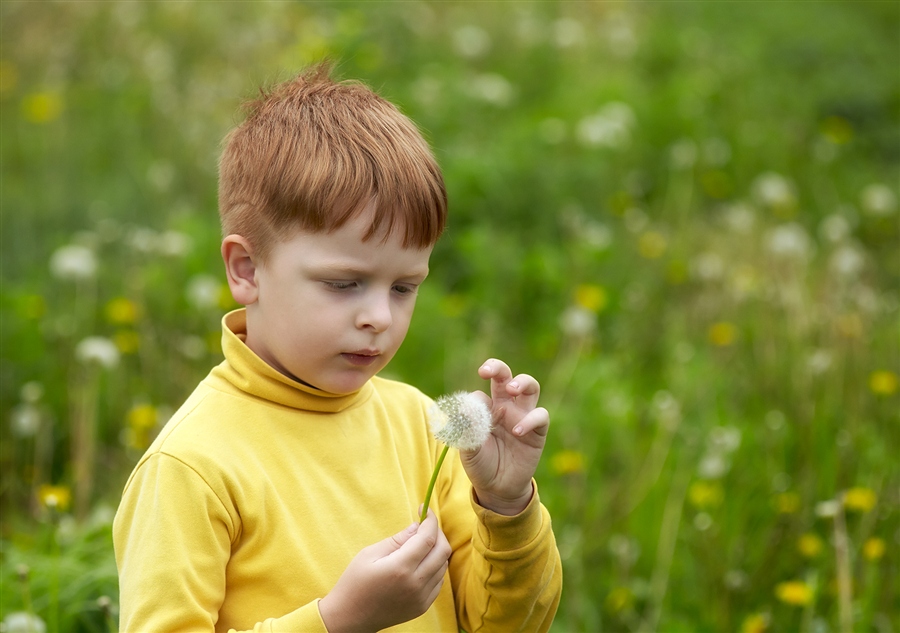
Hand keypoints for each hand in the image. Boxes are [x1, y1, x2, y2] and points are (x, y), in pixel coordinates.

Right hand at [318, 510, 450, 631]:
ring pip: (443, 565)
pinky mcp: (422, 606)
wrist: (350, 617)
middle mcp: (415, 584)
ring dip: (437, 550)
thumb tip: (417, 526)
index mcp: (400, 568)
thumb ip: (397, 539)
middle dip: (437, 532)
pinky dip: (435, 567)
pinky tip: (421, 562)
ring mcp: (421, 598)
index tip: (424, 509)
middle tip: (425, 525)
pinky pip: (439, 581)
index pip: (428, 538)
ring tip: (421, 543)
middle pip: (442, 551)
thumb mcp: (369, 554)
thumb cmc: (354, 582)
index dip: (430, 520)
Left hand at [461, 359, 549, 515]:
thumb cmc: (480, 464)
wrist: (497, 488)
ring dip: (522, 382)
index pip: (480, 394)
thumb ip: (466, 430)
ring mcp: (523, 416)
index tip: (466, 415)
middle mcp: (505, 407)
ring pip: (530, 387)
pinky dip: (530, 419)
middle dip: (497, 367)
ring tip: (511, 389)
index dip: (472, 402)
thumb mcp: (468, 449)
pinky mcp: (537, 431)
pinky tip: (517, 431)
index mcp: (486, 409)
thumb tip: (465, 408)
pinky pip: (540, 416)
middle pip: (506, 376)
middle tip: (487, 371)